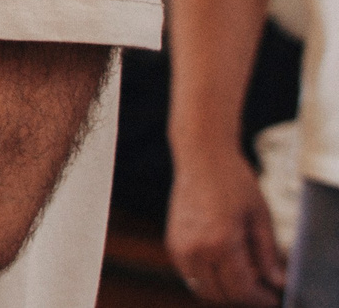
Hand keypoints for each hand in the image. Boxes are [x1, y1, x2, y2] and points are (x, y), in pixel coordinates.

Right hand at [169, 146, 286, 305]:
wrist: (201, 156)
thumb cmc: (232, 179)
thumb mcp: (260, 216)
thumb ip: (268, 254)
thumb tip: (277, 282)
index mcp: (220, 241)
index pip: (240, 289)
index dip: (260, 299)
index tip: (272, 298)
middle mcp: (195, 247)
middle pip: (219, 294)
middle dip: (242, 298)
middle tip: (260, 290)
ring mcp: (180, 245)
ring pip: (201, 288)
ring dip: (222, 290)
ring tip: (242, 277)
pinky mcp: (172, 241)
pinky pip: (189, 274)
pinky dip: (206, 278)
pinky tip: (223, 264)